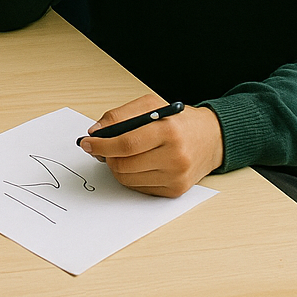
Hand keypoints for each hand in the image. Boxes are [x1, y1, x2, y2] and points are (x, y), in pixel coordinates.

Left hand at [79, 93, 223, 196]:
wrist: (210, 138)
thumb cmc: (177, 120)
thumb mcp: (150, 105)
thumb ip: (120, 116)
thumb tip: (95, 132)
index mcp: (168, 130)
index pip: (126, 143)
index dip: (101, 145)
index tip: (86, 143)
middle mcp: (175, 156)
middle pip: (124, 165)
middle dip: (106, 157)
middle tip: (101, 149)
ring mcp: (176, 177)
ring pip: (128, 179)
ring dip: (116, 168)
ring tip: (121, 154)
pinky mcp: (176, 191)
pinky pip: (140, 188)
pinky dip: (131, 177)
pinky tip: (138, 164)